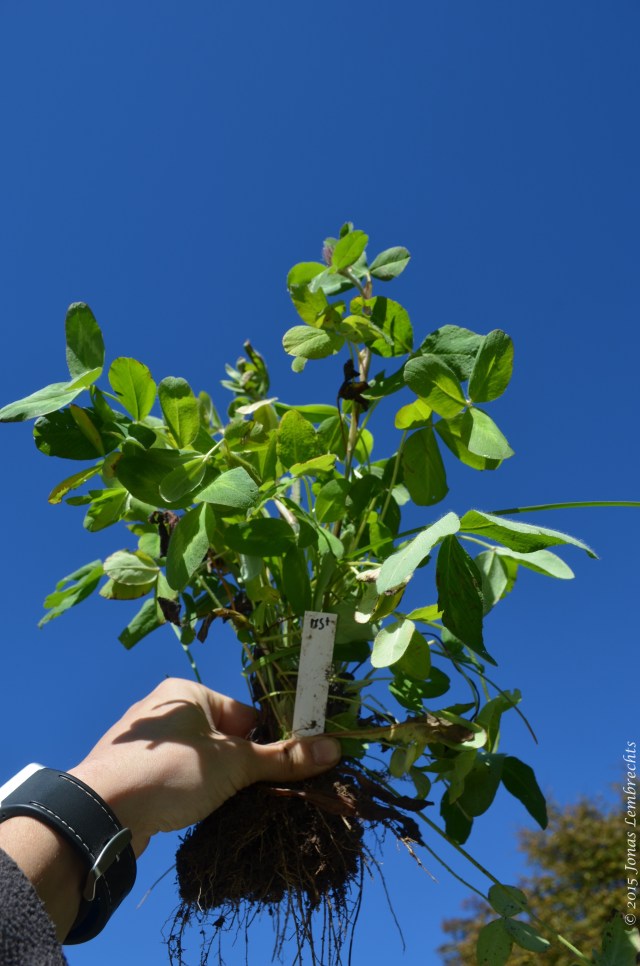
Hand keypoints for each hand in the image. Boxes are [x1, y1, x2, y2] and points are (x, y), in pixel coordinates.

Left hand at [69, 677, 340, 856]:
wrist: (101, 813)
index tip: (291, 767)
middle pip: (225, 738)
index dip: (269, 741)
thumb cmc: (171, 771)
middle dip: (247, 766)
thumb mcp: (234, 764)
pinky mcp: (137, 777)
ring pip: (203, 761)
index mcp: (188, 692)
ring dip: (223, 783)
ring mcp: (149, 747)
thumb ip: (283, 758)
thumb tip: (336, 747)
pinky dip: (197, 794)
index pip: (245, 714)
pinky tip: (209, 814)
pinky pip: (181, 780)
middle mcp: (166, 712)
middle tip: (271, 792)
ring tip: (243, 806)